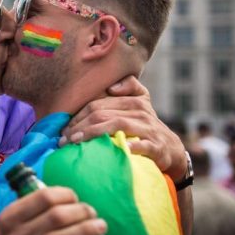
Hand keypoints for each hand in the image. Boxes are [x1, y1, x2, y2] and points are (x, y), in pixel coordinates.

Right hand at [0, 187, 104, 234]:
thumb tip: (64, 195)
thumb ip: (29, 208)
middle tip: (92, 212)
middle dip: (80, 211)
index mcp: (10, 217)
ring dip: (84, 231)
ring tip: (100, 226)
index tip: (75, 198)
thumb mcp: (8, 221)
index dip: (66, 194)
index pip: (43, 197)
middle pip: (55, 217)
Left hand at [60, 75, 186, 181]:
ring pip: (117, 125)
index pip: (97, 104)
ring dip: (93, 133)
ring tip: (76, 142)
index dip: (77, 116)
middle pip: (103, 114)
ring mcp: (148, 128)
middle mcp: (140, 111)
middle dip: (79, 126)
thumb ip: (128, 87)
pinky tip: (116, 149)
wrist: (171, 149)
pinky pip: (141, 145)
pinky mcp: (156, 146)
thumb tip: (112, 86)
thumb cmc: (145, 125)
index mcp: (133, 100)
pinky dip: (129, 146)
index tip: (63, 129)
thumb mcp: (141, 102)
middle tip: (64, 139)